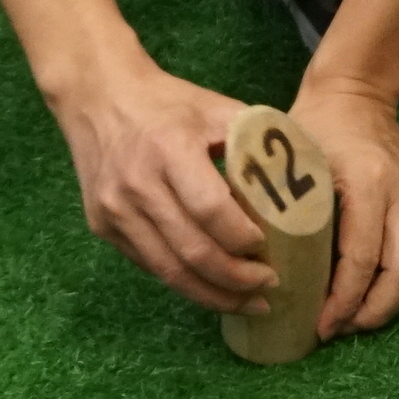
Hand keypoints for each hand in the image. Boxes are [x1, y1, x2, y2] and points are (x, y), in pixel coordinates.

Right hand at [56, 59, 271, 309]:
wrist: (97, 96)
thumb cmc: (168, 102)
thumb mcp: (216, 108)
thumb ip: (258, 140)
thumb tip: (300, 177)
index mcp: (169, 150)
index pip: (211, 210)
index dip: (243, 238)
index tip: (270, 251)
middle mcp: (136, 186)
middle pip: (192, 251)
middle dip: (236, 280)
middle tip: (269, 287)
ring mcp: (114, 210)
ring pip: (169, 271)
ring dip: (212, 295)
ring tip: (246, 303)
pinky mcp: (102, 226)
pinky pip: (150, 265)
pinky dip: (184, 281)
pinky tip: (212, 287)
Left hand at [286, 74, 398, 338]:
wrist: (355, 94)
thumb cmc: (312, 128)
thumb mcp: (289, 164)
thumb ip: (281, 211)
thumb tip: (266, 273)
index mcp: (368, 182)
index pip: (364, 260)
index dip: (344, 302)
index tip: (322, 326)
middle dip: (376, 311)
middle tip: (345, 326)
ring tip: (368, 308)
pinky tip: (394, 280)